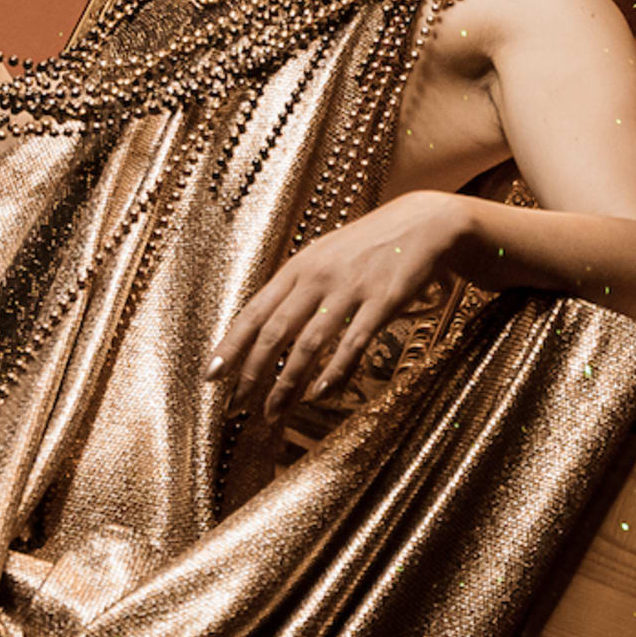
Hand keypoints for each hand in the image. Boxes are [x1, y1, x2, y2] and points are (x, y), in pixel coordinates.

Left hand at [212, 191, 465, 418]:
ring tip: (273, 413)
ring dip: (287, 383)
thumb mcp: (324, 257)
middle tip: (238, 407)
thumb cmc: (369, 247)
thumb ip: (296, 289)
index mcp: (298, 268)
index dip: (230, 346)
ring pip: (309, 343)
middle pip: (275, 332)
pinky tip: (320, 396)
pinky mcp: (382, 301)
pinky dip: (334, 372)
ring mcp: (350, 289)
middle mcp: (318, 277)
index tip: (211, 377)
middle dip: (252, 374)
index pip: (253, 311)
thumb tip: (264, 328)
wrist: (424, 224)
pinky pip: (353, 342)